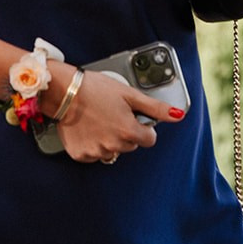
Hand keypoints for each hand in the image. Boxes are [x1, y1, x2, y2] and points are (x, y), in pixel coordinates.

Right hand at [55, 70, 183, 164]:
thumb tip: (178, 115)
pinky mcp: (80, 154)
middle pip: (131, 145)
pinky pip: (94, 154)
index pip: (149, 140)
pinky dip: (92, 144)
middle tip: (112, 115)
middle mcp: (114, 145)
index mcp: (129, 131)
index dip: (143, 127)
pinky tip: (88, 129)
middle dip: (125, 132)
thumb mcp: (130, 94)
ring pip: (112, 151)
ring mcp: (96, 152)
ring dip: (109, 140)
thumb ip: (156, 108)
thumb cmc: (96, 89)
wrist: (64, 91)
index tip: (133, 118)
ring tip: (98, 121)